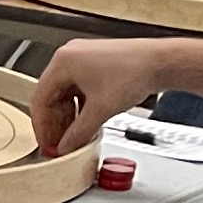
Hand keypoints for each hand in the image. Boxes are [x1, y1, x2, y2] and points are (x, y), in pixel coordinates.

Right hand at [30, 40, 173, 155]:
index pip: (40, 98)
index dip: (42, 125)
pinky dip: (80, 106)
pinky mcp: (97, 63)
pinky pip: (79, 88)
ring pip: (66, 93)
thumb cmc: (134, 73)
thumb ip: (78, 132)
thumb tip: (66, 145)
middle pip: (52, 96)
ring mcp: (83, 58)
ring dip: (69, 116)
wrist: (161, 62)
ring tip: (74, 135)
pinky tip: (86, 121)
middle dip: (56, 123)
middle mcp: (70, 56)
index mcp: (63, 62)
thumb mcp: (100, 110)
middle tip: (59, 143)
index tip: (47, 142)